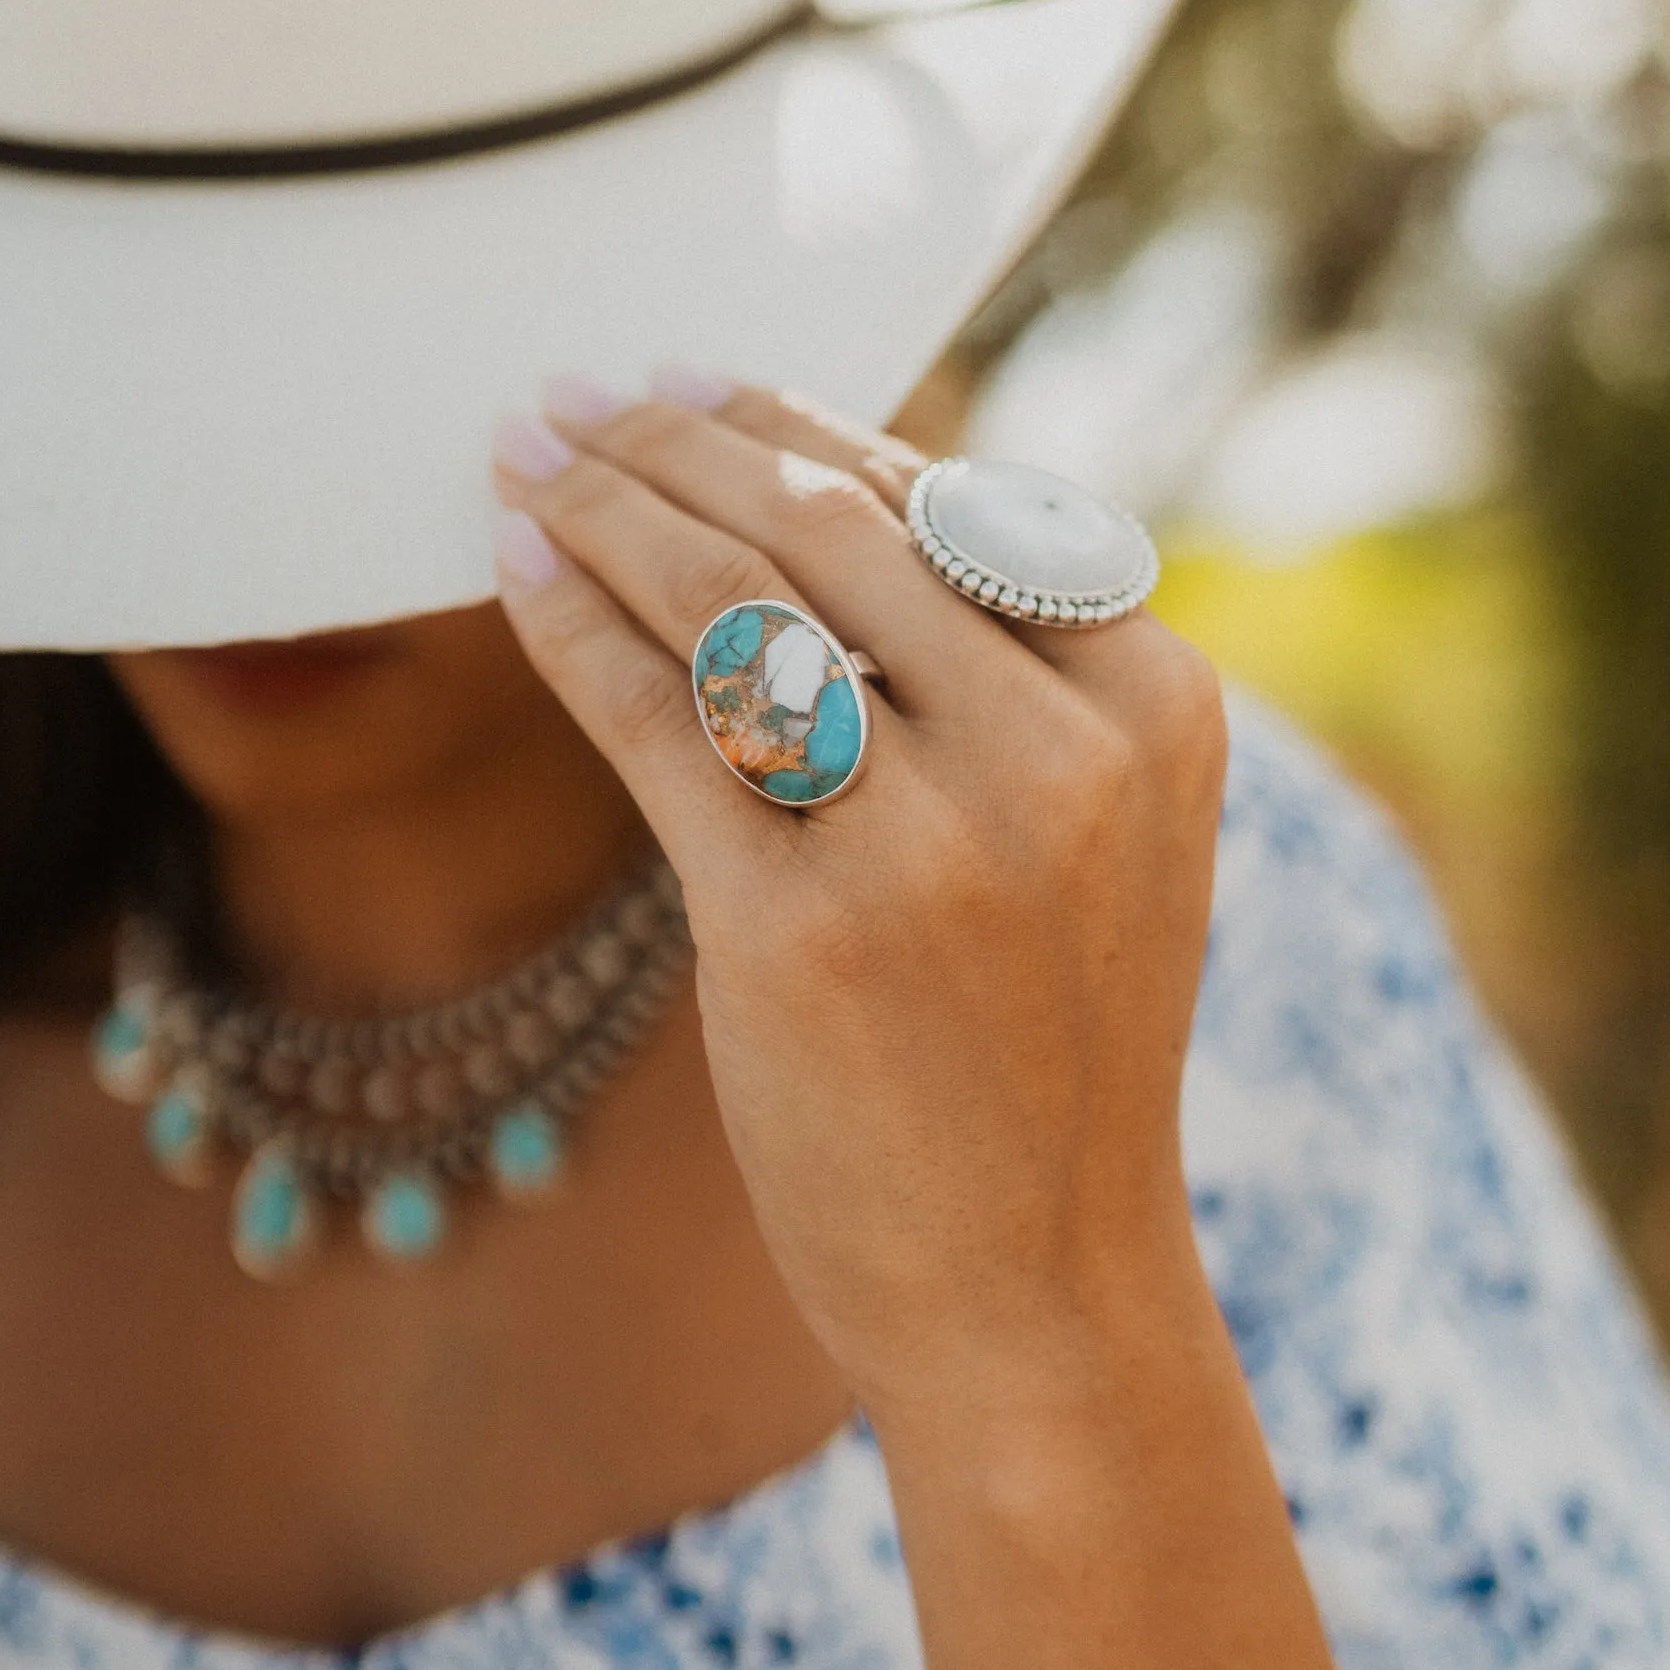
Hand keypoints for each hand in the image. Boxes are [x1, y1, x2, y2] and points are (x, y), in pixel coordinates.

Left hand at [491, 379, 1225, 1423]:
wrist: (1037, 1286)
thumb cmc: (1044, 1049)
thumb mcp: (1095, 836)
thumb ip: (1004, 675)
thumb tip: (812, 493)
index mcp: (1155, 704)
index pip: (949, 502)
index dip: (801, 423)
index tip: (691, 384)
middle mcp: (1060, 753)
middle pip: (829, 525)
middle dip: (679, 438)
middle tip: (576, 398)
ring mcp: (936, 843)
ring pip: (733, 599)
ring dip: (608, 503)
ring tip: (527, 454)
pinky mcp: (801, 932)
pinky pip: (662, 722)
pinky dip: (574, 629)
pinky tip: (514, 570)